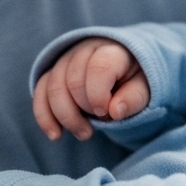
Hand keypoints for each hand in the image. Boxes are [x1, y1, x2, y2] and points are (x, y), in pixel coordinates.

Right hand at [35, 38, 150, 140]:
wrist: (124, 68)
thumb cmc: (135, 79)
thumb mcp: (145, 88)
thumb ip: (134, 97)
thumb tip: (115, 112)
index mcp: (112, 50)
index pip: (98, 68)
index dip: (98, 95)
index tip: (106, 114)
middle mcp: (85, 50)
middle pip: (72, 80)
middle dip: (84, 110)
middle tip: (102, 124)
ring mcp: (65, 61)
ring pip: (53, 87)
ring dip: (65, 116)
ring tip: (85, 134)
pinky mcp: (52, 73)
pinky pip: (41, 92)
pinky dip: (45, 116)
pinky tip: (56, 135)